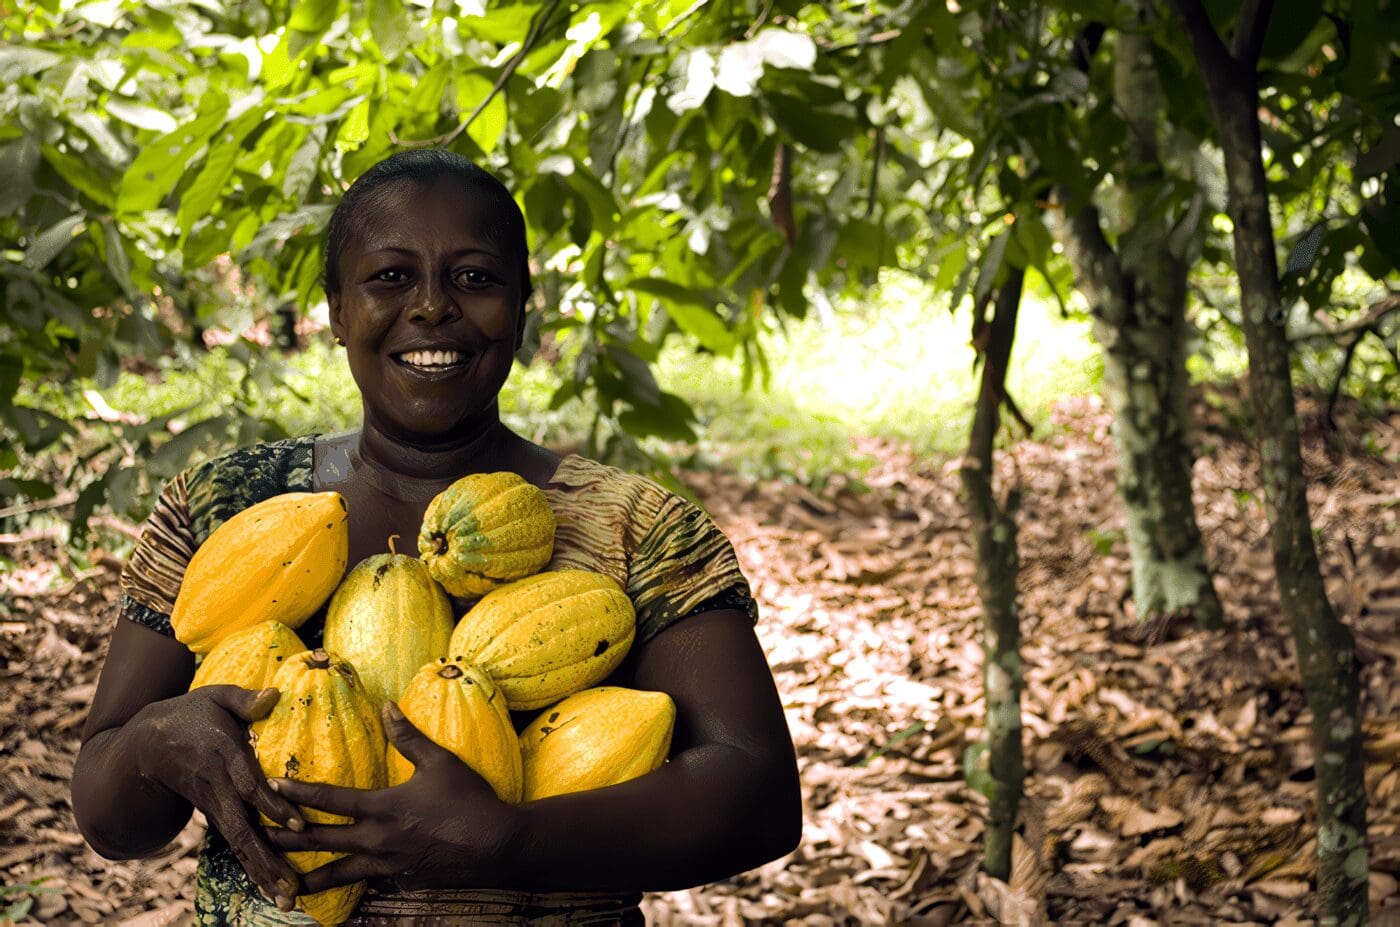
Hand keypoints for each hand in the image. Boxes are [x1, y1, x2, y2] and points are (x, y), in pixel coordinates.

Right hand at [131, 685, 305, 910]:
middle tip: (291, 887)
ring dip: (262, 872)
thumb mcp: (214, 696)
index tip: (297, 825)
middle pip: (243, 829)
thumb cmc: (188, 714)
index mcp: (223, 756)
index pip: (249, 785)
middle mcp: (218, 788)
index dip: (273, 805)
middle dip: (268, 859)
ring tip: (287, 900)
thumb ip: (245, 699)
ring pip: (239, 844)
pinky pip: (235, 843)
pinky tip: (272, 888)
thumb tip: (275, 693)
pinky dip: (253, 866)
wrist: (142, 746)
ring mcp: (214, 805)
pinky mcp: (214, 814)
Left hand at [264, 701, 518, 894]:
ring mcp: (389, 865)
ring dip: (308, 877)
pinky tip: (339, 890)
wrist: (497, 845)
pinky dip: (349, 887)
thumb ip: (408, 736)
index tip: (271, 786)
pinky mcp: (403, 881)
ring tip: (283, 884)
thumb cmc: (469, 799)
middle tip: (258, 836)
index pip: (330, 799)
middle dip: (287, 837)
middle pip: (322, 840)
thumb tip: (386, 705)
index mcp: (383, 808)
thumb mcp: (440, 761)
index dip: (299, 791)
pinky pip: (369, 883)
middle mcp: (378, 840)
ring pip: (339, 873)